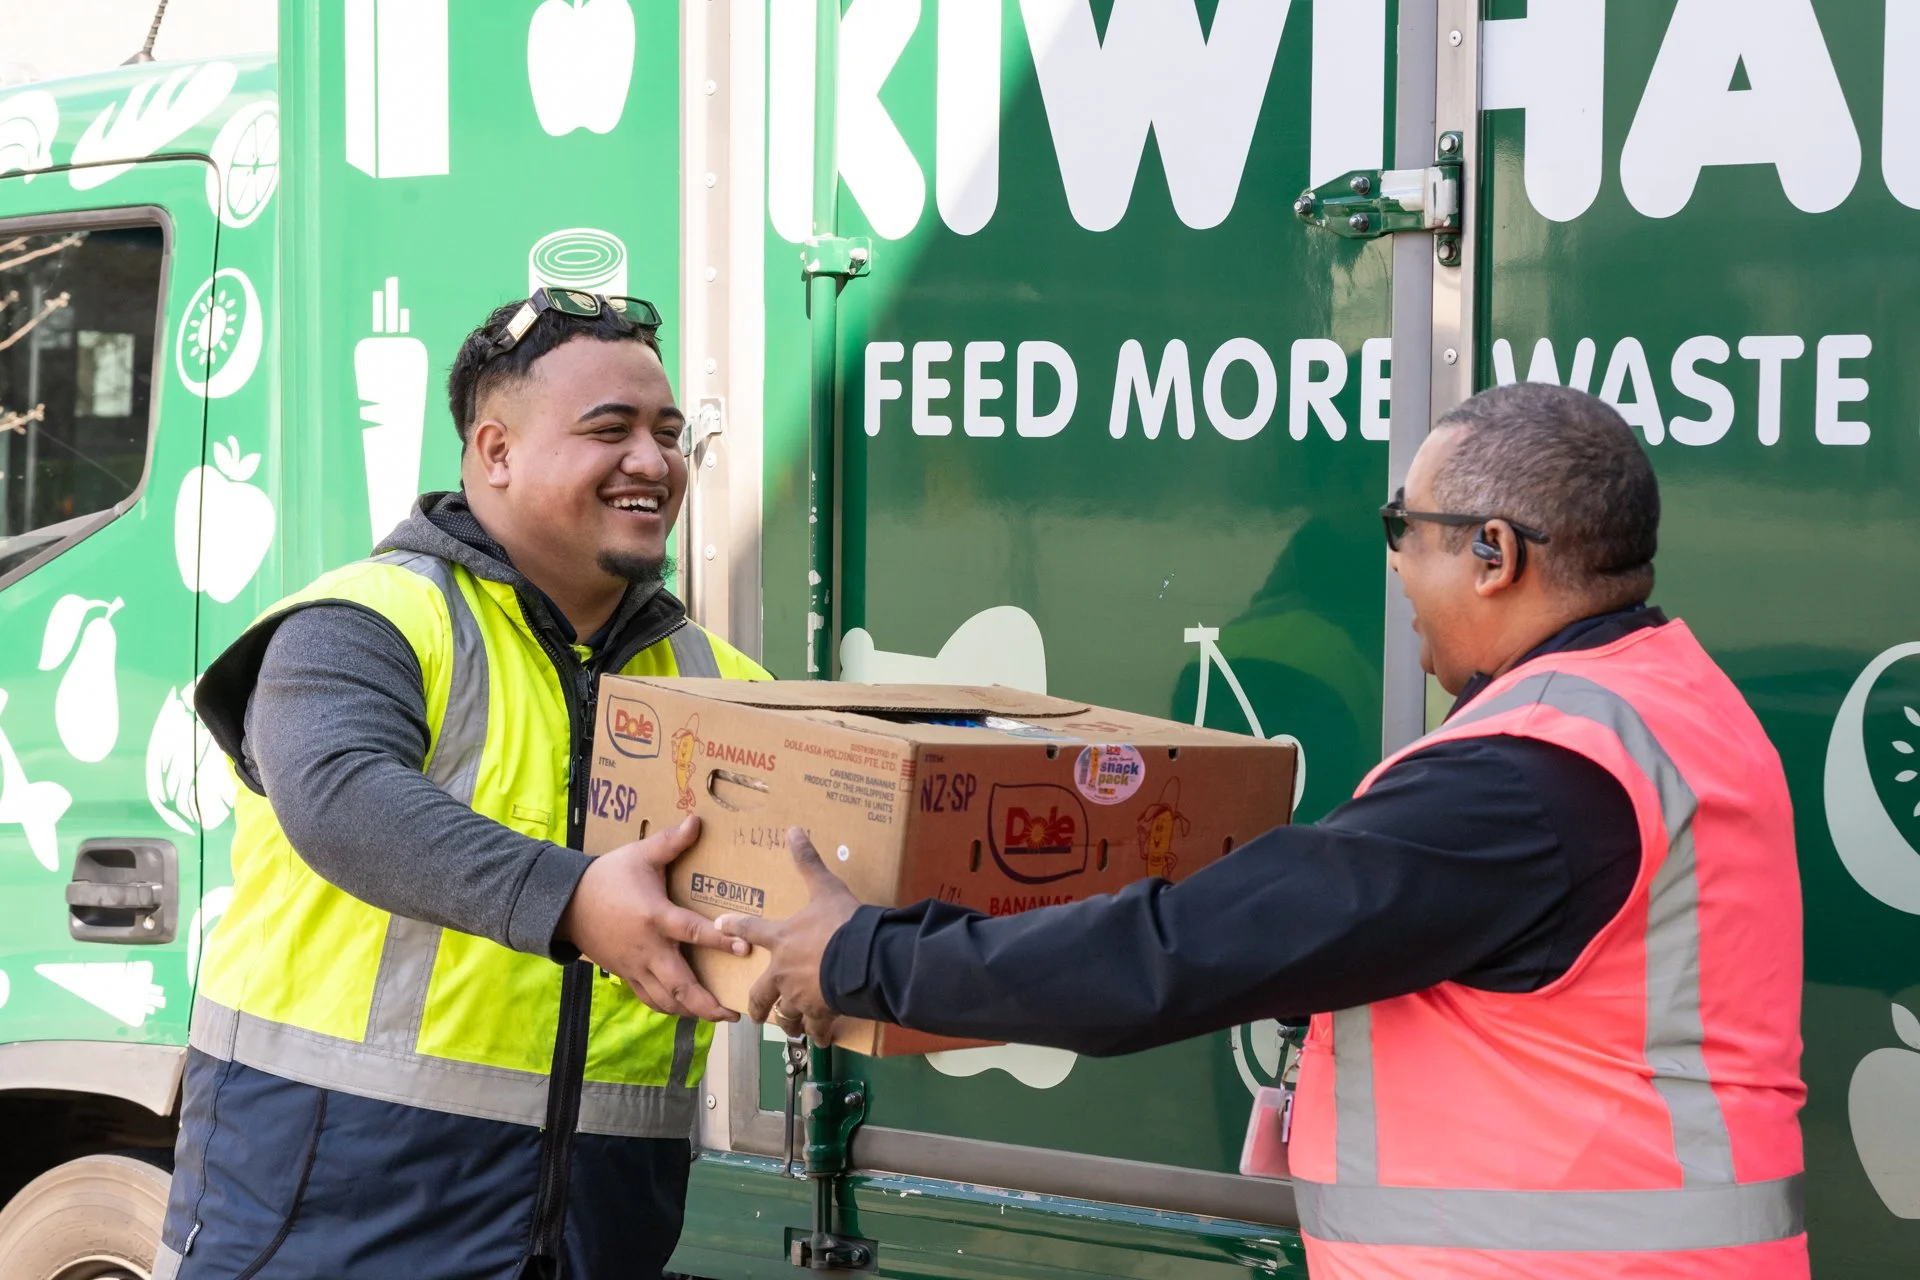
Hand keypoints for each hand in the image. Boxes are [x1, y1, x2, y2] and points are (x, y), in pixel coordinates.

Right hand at [557, 815, 748, 1021]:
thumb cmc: (607, 877)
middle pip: (680, 984)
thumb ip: (670, 842)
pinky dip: (669, 1007)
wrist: (566, 904)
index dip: (720, 940)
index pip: (692, 932)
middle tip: (733, 1011)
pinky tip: (686, 1010)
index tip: (744, 949)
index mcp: (655, 916)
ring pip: (666, 998)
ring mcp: (636, 965)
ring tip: (717, 1015)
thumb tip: (697, 820)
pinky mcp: (626, 974)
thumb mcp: (639, 855)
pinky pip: (649, 998)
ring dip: (692, 1011)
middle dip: (707, 1003)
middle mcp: (648, 947)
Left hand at [716, 828, 859, 1042]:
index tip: (718, 926)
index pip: (749, 931)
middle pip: (760, 993)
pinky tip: (821, 1036)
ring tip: (788, 1026)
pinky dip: (818, 1033)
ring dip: (786, 1021)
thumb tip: (793, 830)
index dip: (732, 927)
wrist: (860, 958)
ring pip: (785, 1016)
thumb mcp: (825, 888)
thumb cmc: (840, 923)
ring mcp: (799, 996)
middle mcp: (782, 972)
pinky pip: (815, 1028)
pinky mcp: (820, 1012)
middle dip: (756, 1003)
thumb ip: (808, 862)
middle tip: (753, 1009)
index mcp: (780, 940)